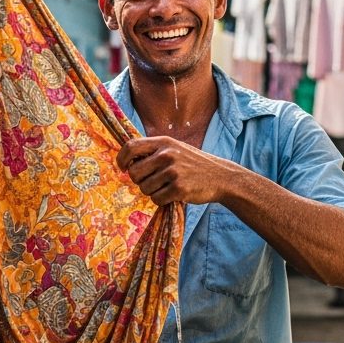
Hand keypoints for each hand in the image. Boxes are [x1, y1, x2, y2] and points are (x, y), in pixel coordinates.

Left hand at [117, 136, 233, 205]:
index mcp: (164, 142)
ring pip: (144, 188)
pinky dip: (162, 200)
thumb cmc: (194, 164)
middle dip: (139, 181)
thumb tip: (127, 162)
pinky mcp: (179, 188)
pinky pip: (156, 199)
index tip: (122, 167)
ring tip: (167, 186)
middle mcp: (167, 154)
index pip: (131, 147)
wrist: (221, 177)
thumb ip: (154, 151)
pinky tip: (173, 194)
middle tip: (151, 181)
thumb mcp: (175, 148)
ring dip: (152, 191)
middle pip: (134, 172)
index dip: (122, 159)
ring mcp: (173, 171)